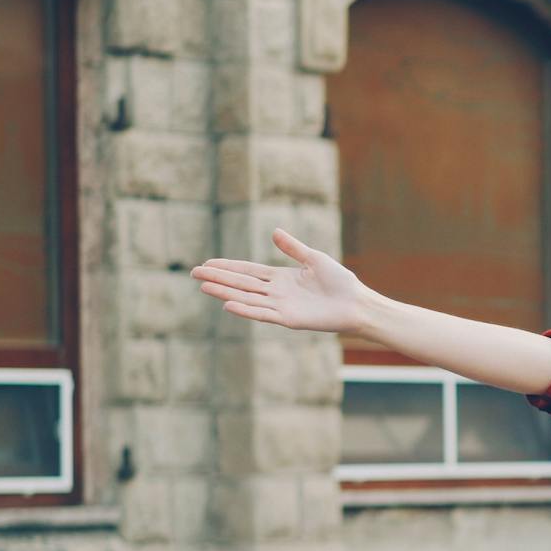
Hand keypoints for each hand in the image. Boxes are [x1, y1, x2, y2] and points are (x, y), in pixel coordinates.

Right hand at [194, 230, 375, 338]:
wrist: (357, 302)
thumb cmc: (340, 281)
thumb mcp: (314, 259)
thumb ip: (293, 248)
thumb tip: (274, 231)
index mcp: (281, 278)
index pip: (248, 271)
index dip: (227, 267)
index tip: (207, 264)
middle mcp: (276, 292)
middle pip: (241, 284)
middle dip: (218, 278)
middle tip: (193, 273)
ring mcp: (280, 306)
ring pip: (246, 298)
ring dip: (225, 293)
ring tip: (203, 287)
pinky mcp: (288, 319)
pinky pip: (262, 314)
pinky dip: (245, 310)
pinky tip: (228, 305)